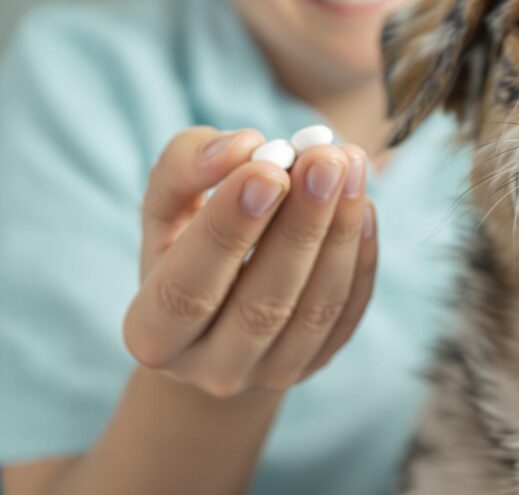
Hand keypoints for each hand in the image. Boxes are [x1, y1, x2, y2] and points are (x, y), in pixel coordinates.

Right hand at [123, 127, 376, 397]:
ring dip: (340, 231)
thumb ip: (186, 166)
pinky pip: (349, 310)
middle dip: (299, 225)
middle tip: (325, 159)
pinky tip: (362, 201)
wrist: (216, 322)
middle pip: (262, 305)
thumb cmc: (185, 246)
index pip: (188, 290)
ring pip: (315, 308)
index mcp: (153, 334)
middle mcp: (212, 368)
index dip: (228, 229)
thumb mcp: (166, 205)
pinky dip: (361, 254)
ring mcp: (272, 374)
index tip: (267, 169)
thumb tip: (244, 147)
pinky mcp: (320, 361)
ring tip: (350, 164)